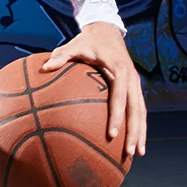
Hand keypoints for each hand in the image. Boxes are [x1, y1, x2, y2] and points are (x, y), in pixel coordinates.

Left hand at [40, 22, 146, 158]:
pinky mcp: (134, 88)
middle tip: (130, 153)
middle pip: (137, 109)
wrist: (107, 31)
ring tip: (138, 155)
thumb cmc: (88, 41)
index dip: (117, 115)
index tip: (111, 134)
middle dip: (134, 132)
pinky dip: (138, 126)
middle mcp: (132, 78)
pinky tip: (134, 142)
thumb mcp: (75, 45)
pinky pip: (138, 110)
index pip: (120, 96)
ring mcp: (135, 84)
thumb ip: (61, 56)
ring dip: (141, 133)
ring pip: (141, 112)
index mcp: (119, 68)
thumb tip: (44, 67)